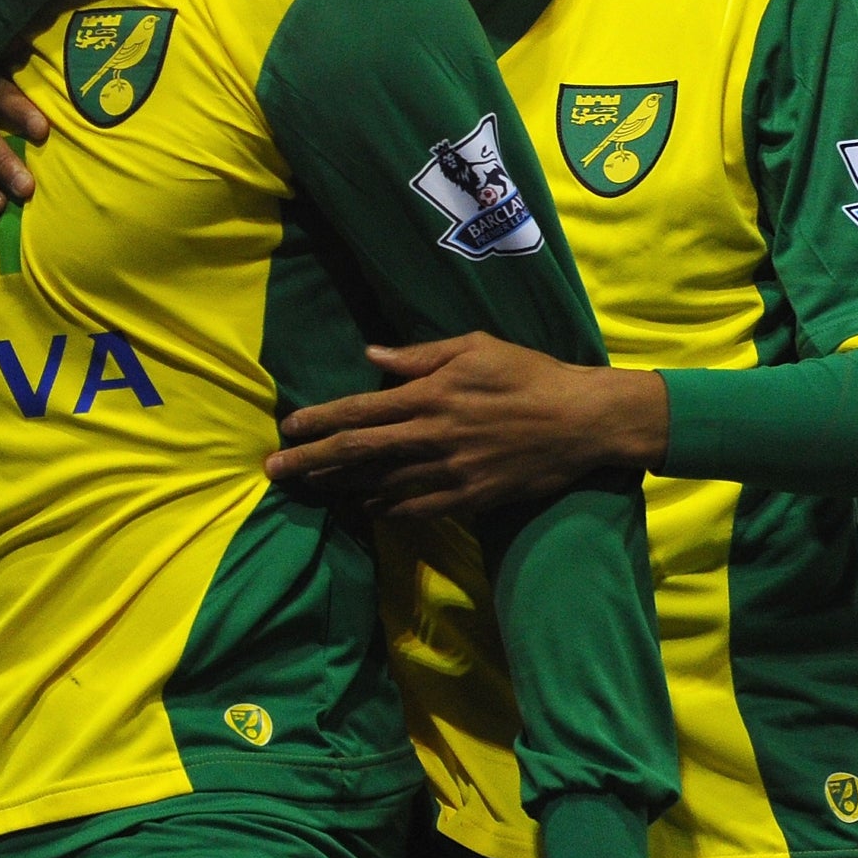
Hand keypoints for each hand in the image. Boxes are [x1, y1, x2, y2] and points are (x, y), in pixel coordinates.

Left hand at [263, 333, 669, 518]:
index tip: (287, 429)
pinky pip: (416, 509)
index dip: (319, 422)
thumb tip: (371, 357)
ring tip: (308, 491)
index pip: (360, 412)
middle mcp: (433, 437)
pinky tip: (363, 508)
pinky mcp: (470, 499)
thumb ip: (419, 356)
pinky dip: (385, 509)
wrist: (583, 421)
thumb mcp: (474, 347)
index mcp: (430, 396)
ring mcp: (450, 473)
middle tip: (274, 473)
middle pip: (357, 455)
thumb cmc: (528, 373)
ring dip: (339, 490)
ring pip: (380, 487)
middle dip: (310, 463)